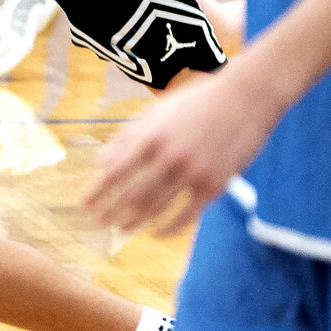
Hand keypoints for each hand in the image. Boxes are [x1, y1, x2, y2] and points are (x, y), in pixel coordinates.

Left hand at [87, 68, 275, 236]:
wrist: (246, 98)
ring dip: (136, 221)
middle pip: (133, 194)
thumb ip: (127, 137)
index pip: (114, 171)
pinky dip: (170, 227)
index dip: (97, 191)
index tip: (85, 204)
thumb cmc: (196, 101)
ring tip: (122, 229)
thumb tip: (101, 163)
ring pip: (157, 206)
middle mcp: (169, 156)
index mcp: (150, 136)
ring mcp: (194, 172)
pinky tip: (157, 233)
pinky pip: (188, 214)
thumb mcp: (156, 112)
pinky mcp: (216, 184)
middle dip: (112, 211)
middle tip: (98, 223)